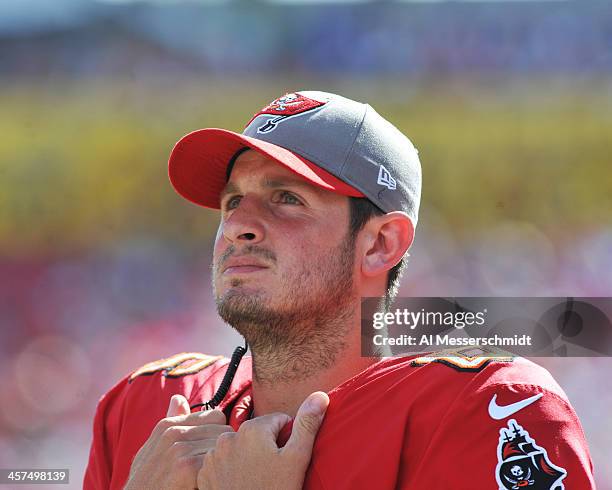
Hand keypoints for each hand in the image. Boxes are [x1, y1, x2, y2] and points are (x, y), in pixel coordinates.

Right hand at [124, 395, 233, 489]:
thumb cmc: (146, 481)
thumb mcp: (153, 448)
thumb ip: (171, 422)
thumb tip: (178, 398)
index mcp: (168, 425)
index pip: (216, 416)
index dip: (217, 435)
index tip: (212, 451)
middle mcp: (173, 431)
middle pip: (223, 430)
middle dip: (222, 448)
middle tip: (214, 465)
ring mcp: (179, 448)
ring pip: (222, 445)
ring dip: (220, 460)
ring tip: (210, 473)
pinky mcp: (186, 466)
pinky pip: (216, 460)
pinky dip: (216, 472)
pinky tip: (206, 481)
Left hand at [197, 391, 328, 489]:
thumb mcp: (297, 459)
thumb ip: (307, 424)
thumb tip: (320, 395)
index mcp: (253, 428)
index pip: (279, 421)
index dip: (287, 439)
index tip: (286, 461)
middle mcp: (229, 436)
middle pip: (257, 433)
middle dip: (267, 447)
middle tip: (272, 473)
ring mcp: (213, 456)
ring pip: (239, 447)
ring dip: (248, 458)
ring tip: (257, 481)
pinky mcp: (203, 474)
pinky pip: (222, 463)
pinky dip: (231, 470)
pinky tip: (240, 485)